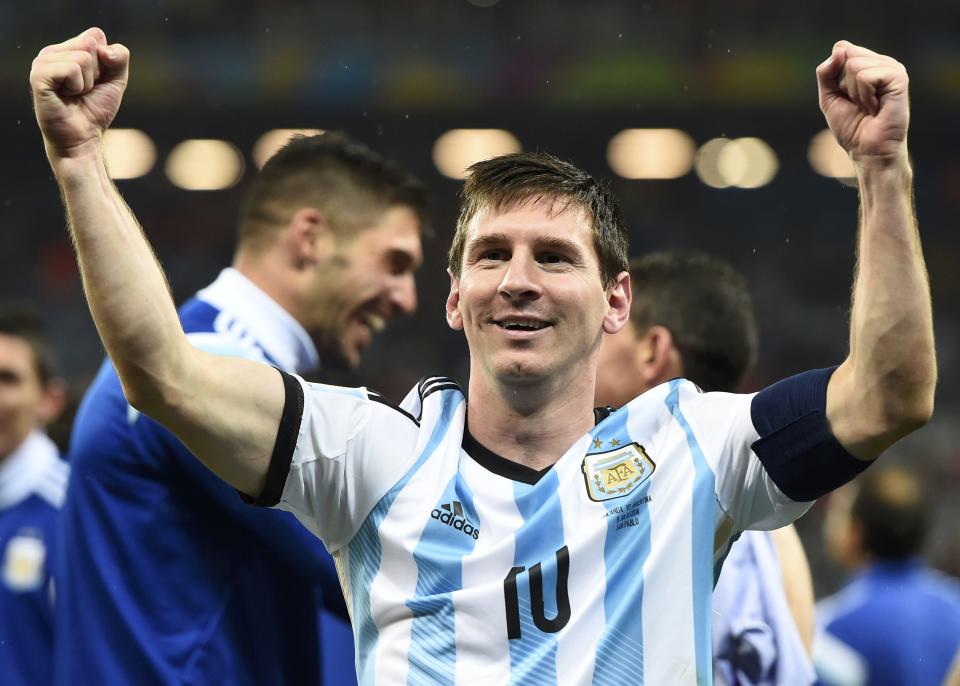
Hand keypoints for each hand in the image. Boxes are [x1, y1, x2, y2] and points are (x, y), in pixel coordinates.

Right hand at [30, 27, 128, 160]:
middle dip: (97, 73)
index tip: (95, 81)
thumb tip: (104, 48)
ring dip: (86, 83)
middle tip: (84, 90)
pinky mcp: (38, 75)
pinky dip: (76, 86)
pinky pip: (70, 69)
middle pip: (90, 45)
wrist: (83, 138)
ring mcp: (43, 62)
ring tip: (74, 94)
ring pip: (82, 58)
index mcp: (68, 48)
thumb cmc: (95, 110)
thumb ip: (119, 58)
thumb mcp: (116, 81)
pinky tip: (66, 96)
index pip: (96, 36)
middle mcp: (52, 51)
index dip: (105, 61)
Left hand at [816, 41, 908, 164]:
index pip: (841, 48)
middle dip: (843, 85)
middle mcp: (882, 62)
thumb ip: (826, 72)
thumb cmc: (851, 127)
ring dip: (854, 93)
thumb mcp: (829, 97)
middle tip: (858, 103)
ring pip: (854, 65)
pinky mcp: (899, 77)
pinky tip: (876, 108)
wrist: (867, 150)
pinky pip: (866, 76)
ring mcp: (892, 68)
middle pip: (846, 55)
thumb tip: (838, 48)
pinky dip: (863, 96)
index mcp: (868, 63)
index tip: (845, 95)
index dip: (834, 74)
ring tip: (868, 106)